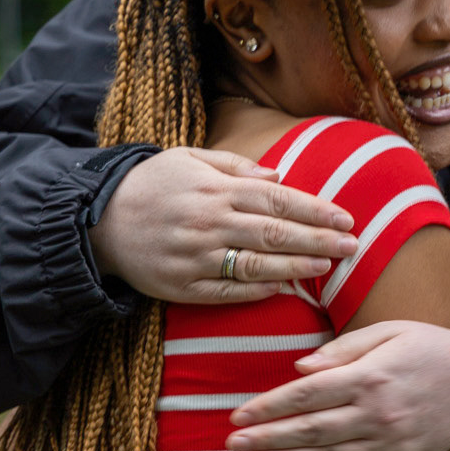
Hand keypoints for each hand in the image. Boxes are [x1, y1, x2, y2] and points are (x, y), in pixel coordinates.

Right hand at [89, 148, 356, 303]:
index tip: (346, 219)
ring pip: (257, 265)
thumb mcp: (189, 158)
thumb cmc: (151, 185)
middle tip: (353, 247)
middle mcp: (209, 223)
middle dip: (319, 241)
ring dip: (297, 268)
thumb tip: (281, 174)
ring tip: (327, 267)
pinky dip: (258, 291)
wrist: (96, 221)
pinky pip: (227, 292)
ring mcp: (196, 257)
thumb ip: (236, 166)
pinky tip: (284, 289)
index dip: (315, 211)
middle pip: (276, 234)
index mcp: (215, 190)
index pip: (278, 200)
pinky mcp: (182, 287)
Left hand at [225, 322, 449, 450]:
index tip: (238, 414)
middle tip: (232, 444)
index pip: (306, 396)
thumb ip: (343, 350)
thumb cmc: (434, 348)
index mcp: (371, 376)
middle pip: (309, 430)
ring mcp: (390, 442)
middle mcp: (377, 414)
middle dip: (266, 438)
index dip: (268, 407)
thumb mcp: (391, 331)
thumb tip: (299, 370)